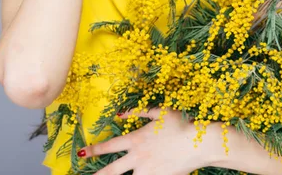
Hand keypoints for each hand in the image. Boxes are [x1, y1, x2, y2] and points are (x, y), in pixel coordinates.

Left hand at [78, 107, 212, 174]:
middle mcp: (138, 157)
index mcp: (136, 140)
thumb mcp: (160, 112)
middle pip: (111, 170)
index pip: (109, 146)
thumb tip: (120, 113)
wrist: (200, 143)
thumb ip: (139, 113)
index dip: (94, 150)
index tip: (82, 153)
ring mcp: (147, 171)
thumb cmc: (182, 124)